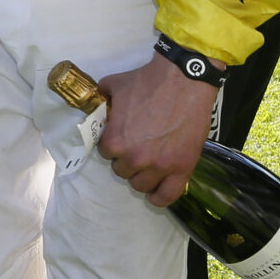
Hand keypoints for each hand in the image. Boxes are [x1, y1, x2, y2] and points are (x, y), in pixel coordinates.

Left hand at [95, 54, 219, 206]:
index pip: (105, 153)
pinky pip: (167, 195)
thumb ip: (102, 100)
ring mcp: (159, 166)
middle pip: (122, 171)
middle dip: (126, 159)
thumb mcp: (113, 86)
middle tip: (137, 147)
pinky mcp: (182, 168)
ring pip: (141, 185)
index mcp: (115, 141)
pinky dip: (159, 197)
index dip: (113, 144)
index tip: (121, 137)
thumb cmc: (147, 81)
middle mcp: (134, 158)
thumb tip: (95, 105)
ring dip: (141, 175)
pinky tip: (156, 192)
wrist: (184, 80)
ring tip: (147, 164)